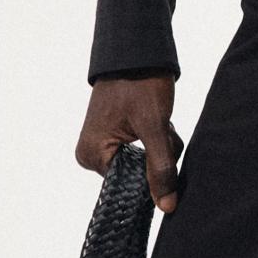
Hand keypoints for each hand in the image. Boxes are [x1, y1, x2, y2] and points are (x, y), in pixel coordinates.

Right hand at [76, 73, 182, 211]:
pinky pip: (142, 150)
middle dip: (159, 157)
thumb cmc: (140, 84)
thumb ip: (160, 168)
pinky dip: (157, 139)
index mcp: (92, 156)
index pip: (129, 186)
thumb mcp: (154, 127)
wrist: (138, 51)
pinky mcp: (115, 136)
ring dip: (162, 147)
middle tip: (163, 129)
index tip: (162, 148)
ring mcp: (103, 145)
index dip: (153, 173)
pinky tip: (160, 122)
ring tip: (162, 122)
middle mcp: (91, 154)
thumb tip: (166, 206)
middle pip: (137, 175)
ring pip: (144, 163)